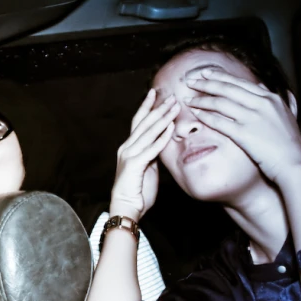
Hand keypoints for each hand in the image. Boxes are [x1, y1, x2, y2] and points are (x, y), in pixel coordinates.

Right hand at [111, 89, 178, 220]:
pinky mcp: (133, 165)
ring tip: (174, 107)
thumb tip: (162, 144)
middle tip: (171, 96)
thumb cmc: (138, 192)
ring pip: (148, 132)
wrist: (126, 208)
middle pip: (143, 122)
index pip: (138, 122)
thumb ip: (152, 154)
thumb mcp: (147, 168)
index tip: (155, 93)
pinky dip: (161, 138)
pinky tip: (171, 128)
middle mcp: (126, 148)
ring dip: (162, 118)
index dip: (146, 106)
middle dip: (158, 108)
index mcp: (128, 147)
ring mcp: (129, 155)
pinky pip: (151, 148)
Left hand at [185, 68, 300, 184]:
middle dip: (206, 83)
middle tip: (191, 80)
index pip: (241, 82)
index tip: (207, 73)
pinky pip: (220, 121)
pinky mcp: (245, 133)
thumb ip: (280, 101)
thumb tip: (269, 89)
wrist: (295, 164)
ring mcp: (253, 118)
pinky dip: (206, 116)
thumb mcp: (289, 116)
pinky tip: (196, 114)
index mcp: (271, 98)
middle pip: (228, 88)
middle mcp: (262, 104)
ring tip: (189, 98)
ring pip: (221, 103)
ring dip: (202, 99)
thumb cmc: (290, 145)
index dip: (221, 76)